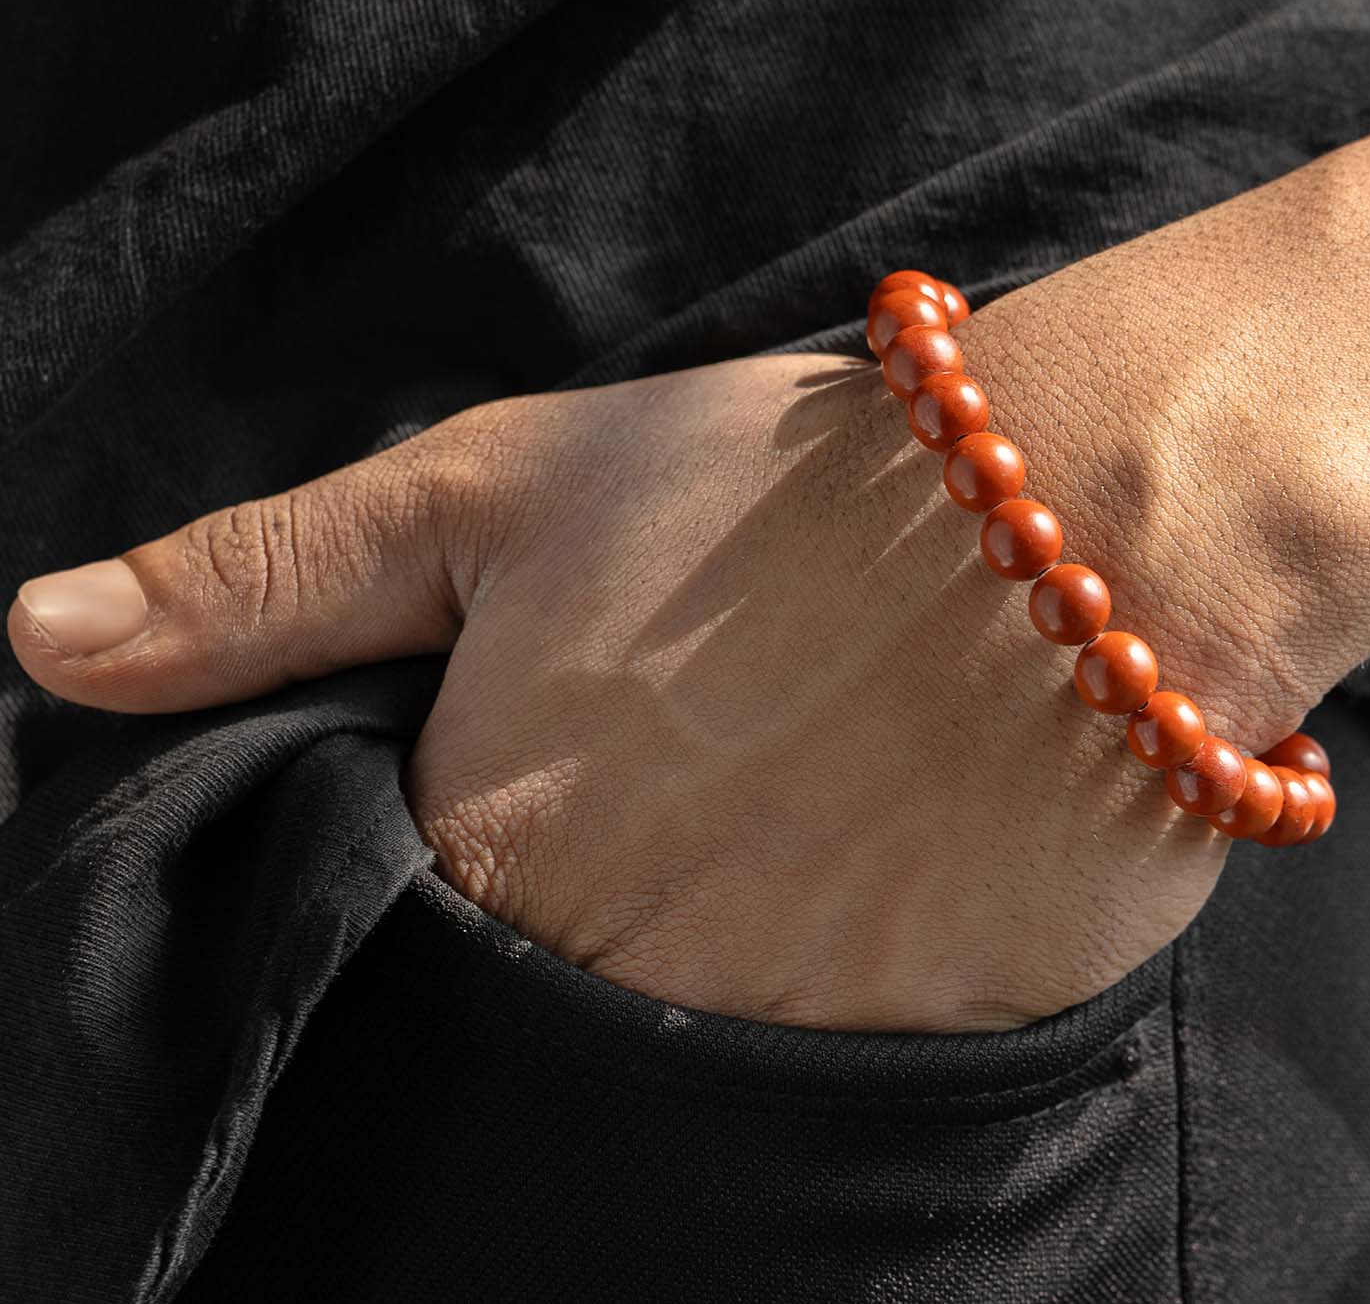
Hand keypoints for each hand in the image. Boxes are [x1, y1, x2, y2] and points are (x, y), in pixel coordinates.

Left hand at [10, 84, 1369, 1031]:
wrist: (1075, 521)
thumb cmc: (771, 487)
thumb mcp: (491, 492)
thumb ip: (263, 583)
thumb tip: (44, 642)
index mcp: (481, 849)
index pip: (397, 948)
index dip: (458, 863)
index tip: (532, 795)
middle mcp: (608, 981)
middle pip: (541, 1004)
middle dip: (588, 910)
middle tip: (688, 790)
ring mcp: (771, 1039)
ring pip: (682, 1051)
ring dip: (719, 948)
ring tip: (787, 818)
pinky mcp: (921, 1066)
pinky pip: (830, 1073)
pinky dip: (834, 987)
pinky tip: (874, 871)